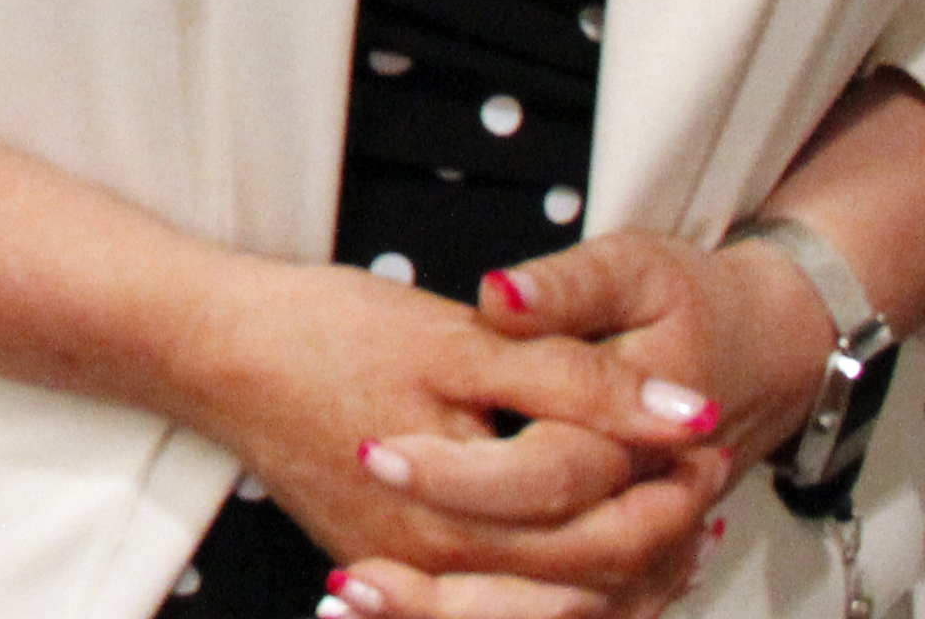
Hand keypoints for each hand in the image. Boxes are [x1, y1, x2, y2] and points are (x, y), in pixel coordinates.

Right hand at [176, 253, 724, 609]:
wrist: (213, 352)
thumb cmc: (325, 333)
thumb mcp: (458, 339)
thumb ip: (573, 382)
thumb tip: (687, 418)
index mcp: (462, 515)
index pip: (610, 533)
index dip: (673, 486)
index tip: (710, 433)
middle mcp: (439, 569)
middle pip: (592, 585)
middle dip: (662, 531)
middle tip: (704, 470)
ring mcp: (412, 577)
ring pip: (552, 610)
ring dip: (623, 568)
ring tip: (669, 508)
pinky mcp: (393, 568)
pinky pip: (499, 605)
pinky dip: (560, 582)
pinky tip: (591, 541)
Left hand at [324, 234, 823, 618]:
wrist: (769, 349)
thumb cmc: (693, 303)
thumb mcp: (634, 269)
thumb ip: (564, 291)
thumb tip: (499, 294)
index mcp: (652, 441)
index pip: (548, 474)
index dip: (457, 473)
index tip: (369, 452)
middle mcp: (661, 516)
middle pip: (550, 574)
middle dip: (444, 583)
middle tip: (350, 570)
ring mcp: (655, 558)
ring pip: (557, 616)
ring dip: (453, 618)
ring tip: (355, 599)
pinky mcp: (635, 575)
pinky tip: (393, 612)